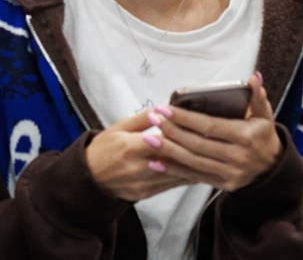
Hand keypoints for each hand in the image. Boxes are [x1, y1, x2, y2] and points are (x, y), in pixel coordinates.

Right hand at [84, 107, 199, 202]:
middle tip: (211, 140)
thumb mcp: (117, 128)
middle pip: (172, 159)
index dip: (179, 134)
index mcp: (129, 148)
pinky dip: (187, 176)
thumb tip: (161, 109)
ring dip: (194, 164)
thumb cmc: (102, 150)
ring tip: (210, 154)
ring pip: (176, 174)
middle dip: (192, 149)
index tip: (195, 127)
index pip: (161, 141)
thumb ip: (141, 120)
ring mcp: (144, 183)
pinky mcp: (148, 193)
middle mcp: (138, 167)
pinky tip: (199, 168)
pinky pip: (172, 184)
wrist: (90, 178)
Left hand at [148, 74, 286, 193]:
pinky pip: (195, 177)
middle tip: (152, 119)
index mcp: (245, 137)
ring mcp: (230, 173)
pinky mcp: (224, 185)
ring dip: (168, 150)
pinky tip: (156, 161)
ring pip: (194, 162)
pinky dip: (174, 170)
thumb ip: (257, 97)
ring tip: (148, 138)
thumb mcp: (264, 116)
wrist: (272, 170)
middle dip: (172, 131)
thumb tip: (253, 77)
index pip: (209, 126)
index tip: (164, 109)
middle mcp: (237, 157)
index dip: (185, 118)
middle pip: (198, 144)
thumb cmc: (262, 136)